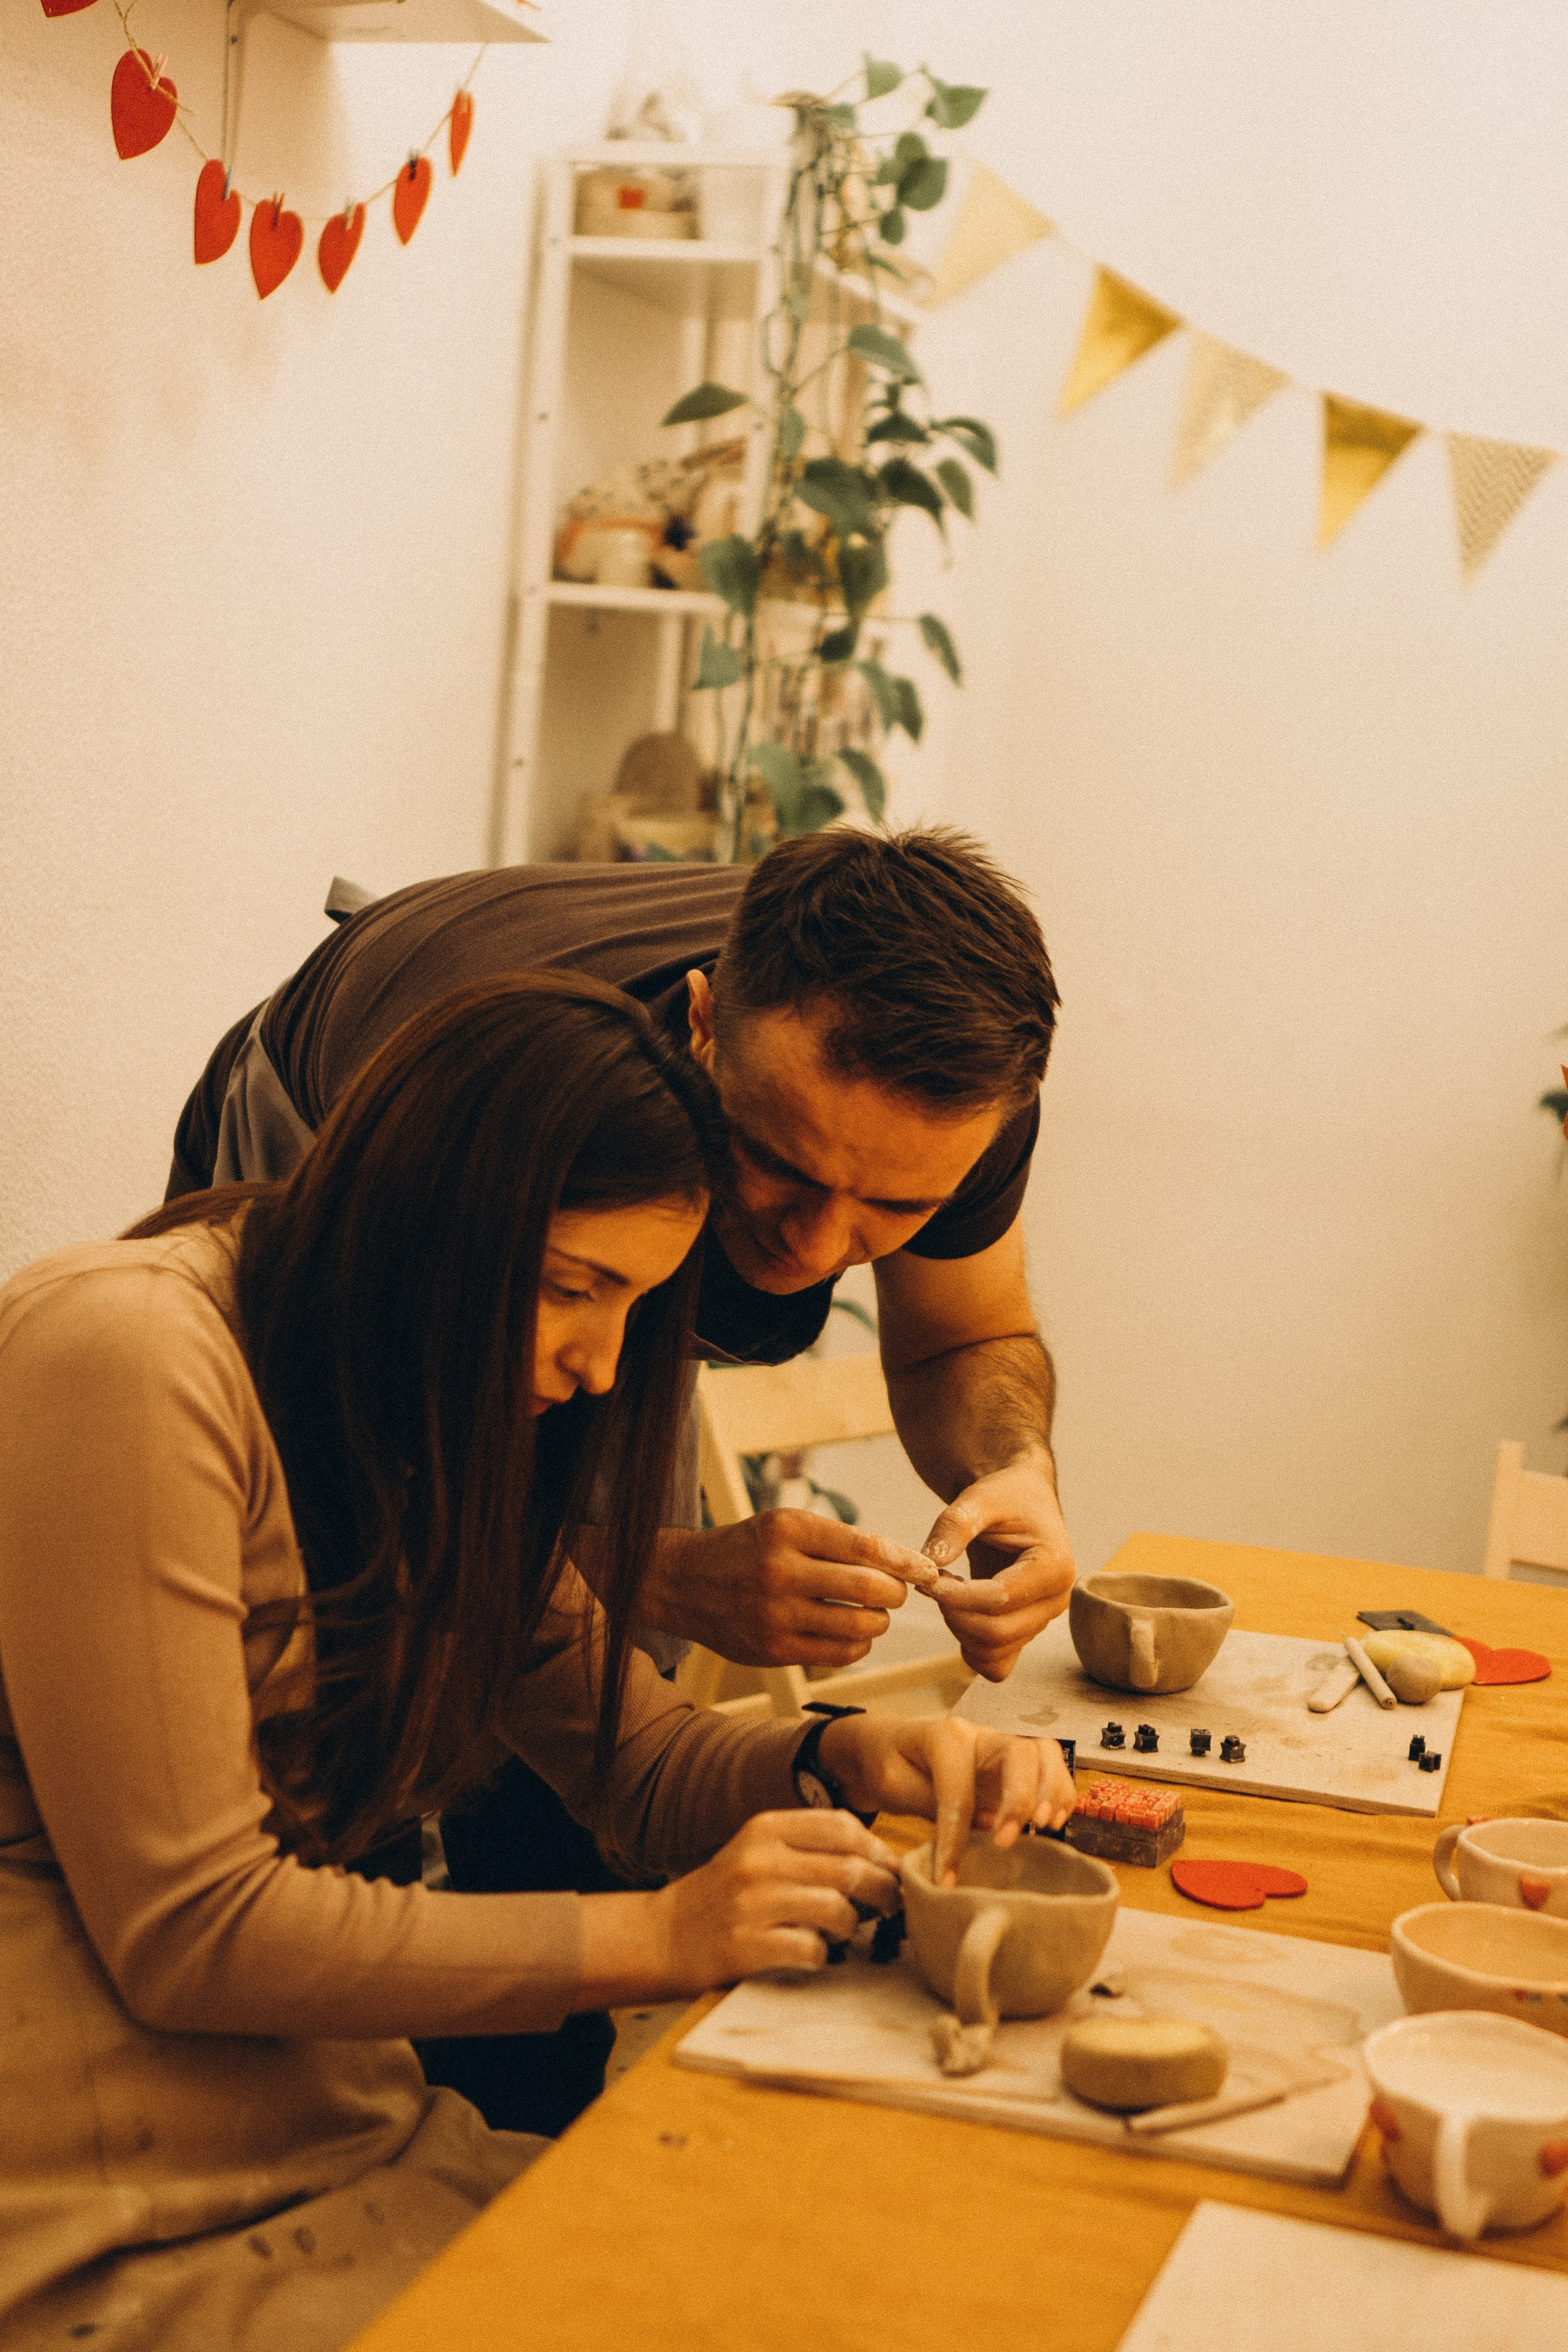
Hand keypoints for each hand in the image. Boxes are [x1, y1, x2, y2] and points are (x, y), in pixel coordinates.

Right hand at [643, 1516, 929, 1668]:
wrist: (684, 1582)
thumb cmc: (748, 1549)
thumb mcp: (786, 1525)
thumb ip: (839, 1541)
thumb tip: (902, 1561)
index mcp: (789, 1530)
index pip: (866, 1546)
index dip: (905, 1560)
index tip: (924, 1568)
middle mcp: (781, 1571)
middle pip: (870, 1589)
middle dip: (897, 1592)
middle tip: (898, 1591)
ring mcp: (776, 1615)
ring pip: (859, 1626)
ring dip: (879, 1621)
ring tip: (874, 1612)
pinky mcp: (773, 1650)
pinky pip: (839, 1654)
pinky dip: (858, 1645)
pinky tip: (852, 1633)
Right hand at [654, 1810, 902, 1988]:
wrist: (664, 1935)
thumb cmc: (724, 1894)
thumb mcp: (757, 1851)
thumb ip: (807, 1847)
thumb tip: (877, 1858)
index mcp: (765, 1828)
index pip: (841, 1826)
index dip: (877, 1848)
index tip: (891, 1868)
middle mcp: (759, 1860)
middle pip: (848, 1868)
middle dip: (882, 1890)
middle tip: (892, 1905)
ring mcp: (751, 1904)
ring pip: (835, 1909)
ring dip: (852, 1925)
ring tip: (846, 1931)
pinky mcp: (746, 1946)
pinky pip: (810, 1949)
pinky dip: (822, 1955)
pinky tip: (814, 1953)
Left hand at [819, 1714, 1075, 1883]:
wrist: (889, 1745)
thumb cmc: (890, 1763)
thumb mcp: (893, 1784)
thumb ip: (931, 1802)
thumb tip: (975, 1830)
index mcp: (945, 1736)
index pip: (959, 1787)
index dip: (955, 1837)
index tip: (947, 1878)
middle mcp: (981, 1734)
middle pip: (1020, 1752)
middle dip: (1021, 1798)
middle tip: (1007, 1842)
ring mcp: (1002, 1745)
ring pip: (1045, 1752)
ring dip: (1053, 1790)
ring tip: (1045, 1827)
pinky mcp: (1015, 1763)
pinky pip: (1052, 1766)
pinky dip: (1061, 1792)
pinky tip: (1053, 1822)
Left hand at [920, 1457, 1075, 1681]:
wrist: (1022, 1500)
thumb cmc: (1006, 1496)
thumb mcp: (980, 1498)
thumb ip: (954, 1525)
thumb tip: (927, 1563)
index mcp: (1055, 1567)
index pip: (1000, 1598)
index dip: (956, 1594)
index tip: (925, 1577)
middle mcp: (1056, 1600)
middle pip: (997, 1633)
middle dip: (954, 1613)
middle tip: (930, 1584)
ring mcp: (1042, 1621)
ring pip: (994, 1652)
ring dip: (959, 1628)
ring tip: (946, 1590)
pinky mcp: (1025, 1632)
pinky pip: (997, 1664)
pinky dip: (971, 1649)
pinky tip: (958, 1613)